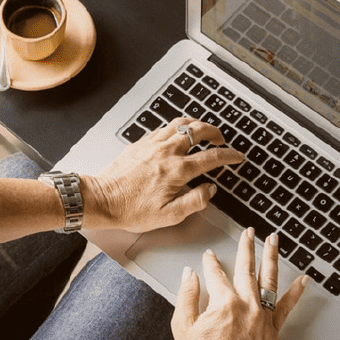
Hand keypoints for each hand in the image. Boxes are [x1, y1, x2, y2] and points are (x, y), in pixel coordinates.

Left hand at [83, 117, 243, 232]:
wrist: (102, 200)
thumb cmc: (131, 210)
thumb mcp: (169, 216)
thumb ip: (195, 201)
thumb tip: (210, 190)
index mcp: (177, 171)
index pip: (211, 157)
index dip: (229, 156)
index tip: (236, 156)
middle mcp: (166, 152)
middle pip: (198, 131)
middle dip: (215, 132)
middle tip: (221, 139)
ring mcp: (152, 145)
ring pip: (180, 123)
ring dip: (196, 124)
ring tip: (203, 131)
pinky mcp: (140, 143)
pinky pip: (163, 128)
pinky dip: (176, 127)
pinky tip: (177, 134)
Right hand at [171, 229, 307, 339]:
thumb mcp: (182, 325)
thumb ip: (186, 295)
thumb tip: (190, 273)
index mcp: (224, 303)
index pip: (216, 274)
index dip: (210, 263)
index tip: (209, 256)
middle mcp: (246, 305)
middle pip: (246, 269)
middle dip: (246, 247)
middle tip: (249, 232)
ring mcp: (262, 317)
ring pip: (268, 280)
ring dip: (271, 257)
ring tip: (274, 241)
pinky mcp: (272, 331)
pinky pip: (286, 307)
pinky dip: (296, 292)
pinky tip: (303, 279)